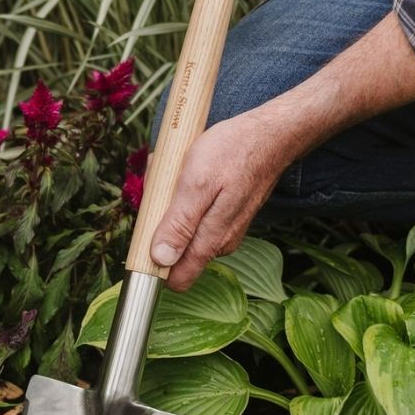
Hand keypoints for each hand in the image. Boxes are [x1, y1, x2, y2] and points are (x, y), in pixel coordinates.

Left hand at [149, 110, 290, 290]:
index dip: (154, 266)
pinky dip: (185, 196)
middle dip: (160, 223)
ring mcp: (225, 229)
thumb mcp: (197, 183)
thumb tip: (161, 260)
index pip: (177, 280)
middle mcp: (220, 242)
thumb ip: (179, 224)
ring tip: (180, 174)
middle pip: (175, 251)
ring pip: (184, 229)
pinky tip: (191, 173)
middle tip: (165, 187)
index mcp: (211, 241)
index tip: (144, 236)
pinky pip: (195, 215)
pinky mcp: (226, 215)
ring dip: (172, 205)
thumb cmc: (233, 152)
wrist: (270, 135)